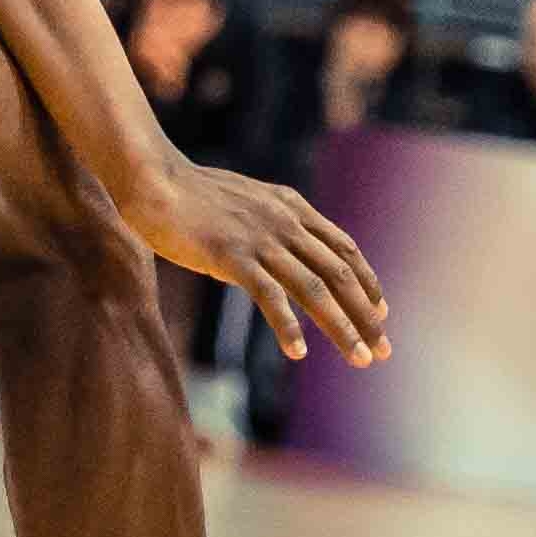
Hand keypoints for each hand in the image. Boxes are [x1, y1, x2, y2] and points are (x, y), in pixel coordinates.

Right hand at [112, 158, 388, 364]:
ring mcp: (260, 238)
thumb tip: (282, 255)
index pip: (344, 249)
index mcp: (292, 207)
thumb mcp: (247, 203)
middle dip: (365, 314)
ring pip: (315, 288)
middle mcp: (285, 221)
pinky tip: (298, 351)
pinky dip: (287, 326)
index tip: (380, 312)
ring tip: (359, 357)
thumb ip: (271, 225)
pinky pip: (269, 296)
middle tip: (382, 348)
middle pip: (339, 274)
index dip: (367, 282)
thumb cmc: (192, 195)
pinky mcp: (231, 256)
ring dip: (341, 327)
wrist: (153, 178)